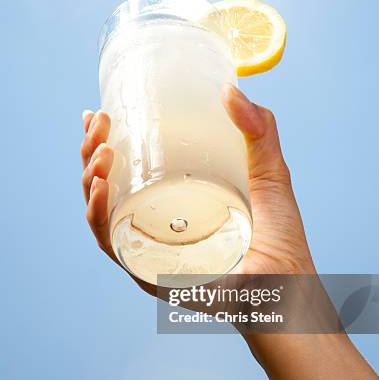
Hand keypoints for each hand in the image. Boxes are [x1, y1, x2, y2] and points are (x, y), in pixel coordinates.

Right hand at [80, 84, 314, 291]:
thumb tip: (230, 89)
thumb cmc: (281, 243)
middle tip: (98, 124)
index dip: (107, 141)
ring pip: (101, 211)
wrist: (288, 290)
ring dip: (89, 177)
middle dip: (92, 151)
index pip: (130, 168)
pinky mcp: (149, 271)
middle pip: (108, 185)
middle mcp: (156, 224)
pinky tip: (99, 188)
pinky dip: (98, 215)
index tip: (100, 114)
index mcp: (174, 202)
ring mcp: (150, 248)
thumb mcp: (270, 174)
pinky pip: (111, 244)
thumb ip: (260, 131)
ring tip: (100, 150)